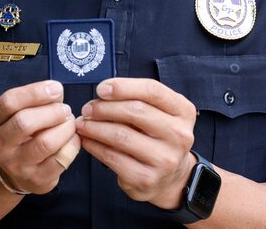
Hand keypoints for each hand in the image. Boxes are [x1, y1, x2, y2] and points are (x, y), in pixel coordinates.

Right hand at [0, 80, 80, 194]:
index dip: (35, 92)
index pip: (9, 102)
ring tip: (70, 123)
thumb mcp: (16, 114)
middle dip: (52, 111)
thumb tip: (56, 92)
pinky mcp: (36, 179)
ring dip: (65, 128)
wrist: (13, 172)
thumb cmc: (20, 135)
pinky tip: (73, 138)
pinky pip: (60, 159)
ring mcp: (17, 164)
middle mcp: (0, 144)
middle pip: (24, 122)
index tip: (56, 88)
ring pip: (45, 143)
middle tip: (65, 109)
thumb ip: (33, 101)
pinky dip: (72, 144)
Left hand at [75, 78, 196, 208]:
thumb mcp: (158, 112)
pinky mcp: (147, 178)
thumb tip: (102, 93)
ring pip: (121, 135)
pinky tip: (87, 140)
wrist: (170, 177)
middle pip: (135, 111)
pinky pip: (112, 157)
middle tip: (87, 109)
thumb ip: (136, 98)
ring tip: (82, 123)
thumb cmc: (156, 136)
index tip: (101, 89)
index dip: (123, 87)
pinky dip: (94, 146)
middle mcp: (179, 135)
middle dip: (104, 107)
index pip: (152, 90)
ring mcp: (165, 159)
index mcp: (183, 111)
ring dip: (94, 127)